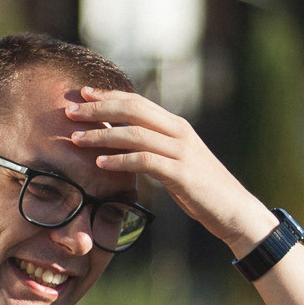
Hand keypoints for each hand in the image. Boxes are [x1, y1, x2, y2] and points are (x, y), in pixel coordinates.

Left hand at [61, 87, 276, 252]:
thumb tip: (121, 142)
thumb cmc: (200, 189)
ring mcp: (181, 151)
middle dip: (99, 109)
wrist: (233, 210)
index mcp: (175, 126)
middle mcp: (178, 132)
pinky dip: (121, 160)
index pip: (137, 102)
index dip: (108, 96)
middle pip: (133, 110)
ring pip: (135, 133)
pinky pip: (145, 161)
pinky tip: (100, 164)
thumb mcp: (174, 162)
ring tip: (77, 139)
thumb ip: (153, 148)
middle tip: (70, 112)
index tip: (82, 94)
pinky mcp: (181, 174)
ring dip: (103, 135)